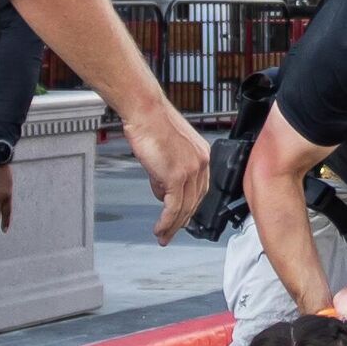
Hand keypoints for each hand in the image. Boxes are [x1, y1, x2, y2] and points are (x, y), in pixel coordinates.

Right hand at [122, 103, 209, 244]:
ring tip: (163, 235)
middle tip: (171, 233)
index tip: (181, 218)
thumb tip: (163, 191)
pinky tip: (160, 228)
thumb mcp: (166, 150)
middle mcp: (201, 163)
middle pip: (194, 202)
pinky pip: (173, 207)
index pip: (199, 190)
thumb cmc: (151, 122)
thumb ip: (168, 172)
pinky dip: (166, 221)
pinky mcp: (176, 176)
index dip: (190, 207)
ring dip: (172, 225)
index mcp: (202, 155)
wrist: (145, 110)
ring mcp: (191, 170)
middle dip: (181, 221)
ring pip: (184, 208)